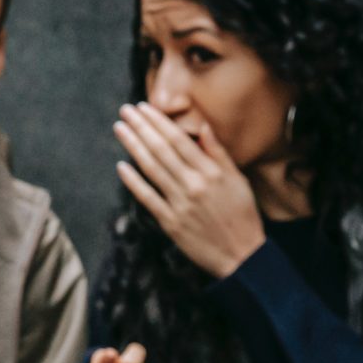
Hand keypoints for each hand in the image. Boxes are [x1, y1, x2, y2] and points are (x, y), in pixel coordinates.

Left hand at [114, 103, 265, 277]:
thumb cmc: (242, 215)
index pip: (179, 140)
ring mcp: (180, 203)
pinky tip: (121, 166)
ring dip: (133, 146)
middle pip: (162, 149)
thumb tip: (203, 127)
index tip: (144, 107)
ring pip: (152, 168)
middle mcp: (194, 184)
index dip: (159, 122)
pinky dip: (133, 181)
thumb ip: (218, 153)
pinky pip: (147, 198)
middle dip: (141, 127)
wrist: (242, 255)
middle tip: (125, 111)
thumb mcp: (237, 180)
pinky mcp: (170, 222)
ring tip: (120, 129)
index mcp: (212, 171)